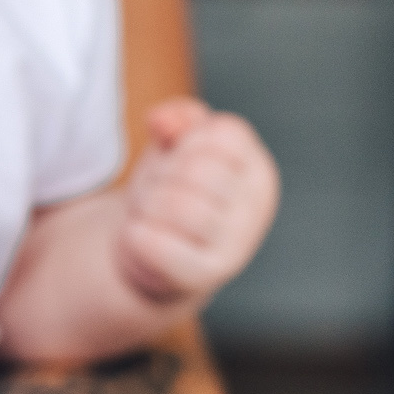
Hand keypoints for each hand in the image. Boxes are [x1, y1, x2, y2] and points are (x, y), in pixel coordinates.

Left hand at [117, 99, 279, 306]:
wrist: (154, 256)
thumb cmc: (170, 192)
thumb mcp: (176, 147)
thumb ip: (179, 119)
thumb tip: (163, 120)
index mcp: (257, 171)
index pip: (223, 133)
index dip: (185, 141)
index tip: (176, 160)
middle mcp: (257, 207)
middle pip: (197, 168)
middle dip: (159, 175)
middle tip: (153, 192)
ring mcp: (237, 244)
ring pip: (176, 204)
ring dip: (145, 205)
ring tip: (146, 213)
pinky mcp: (206, 274)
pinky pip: (158, 243)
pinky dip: (136, 234)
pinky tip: (139, 236)